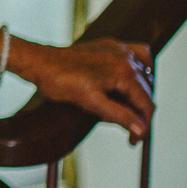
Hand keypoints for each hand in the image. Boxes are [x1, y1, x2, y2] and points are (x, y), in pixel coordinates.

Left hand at [17, 37, 154, 142]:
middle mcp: (126, 57)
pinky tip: (131, 81)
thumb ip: (120, 116)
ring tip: (125, 111)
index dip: (143, 127)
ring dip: (139, 95)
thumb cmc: (60, 80)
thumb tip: (141, 129)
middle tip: (126, 131)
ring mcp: (119, 49)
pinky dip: (139, 70)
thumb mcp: (92, 103)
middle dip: (138, 113)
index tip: (134, 140)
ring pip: (144, 75)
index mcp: (125, 71)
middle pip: (146, 92)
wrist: (40, 63)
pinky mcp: (110, 46)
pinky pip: (136, 56)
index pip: (146, 104)